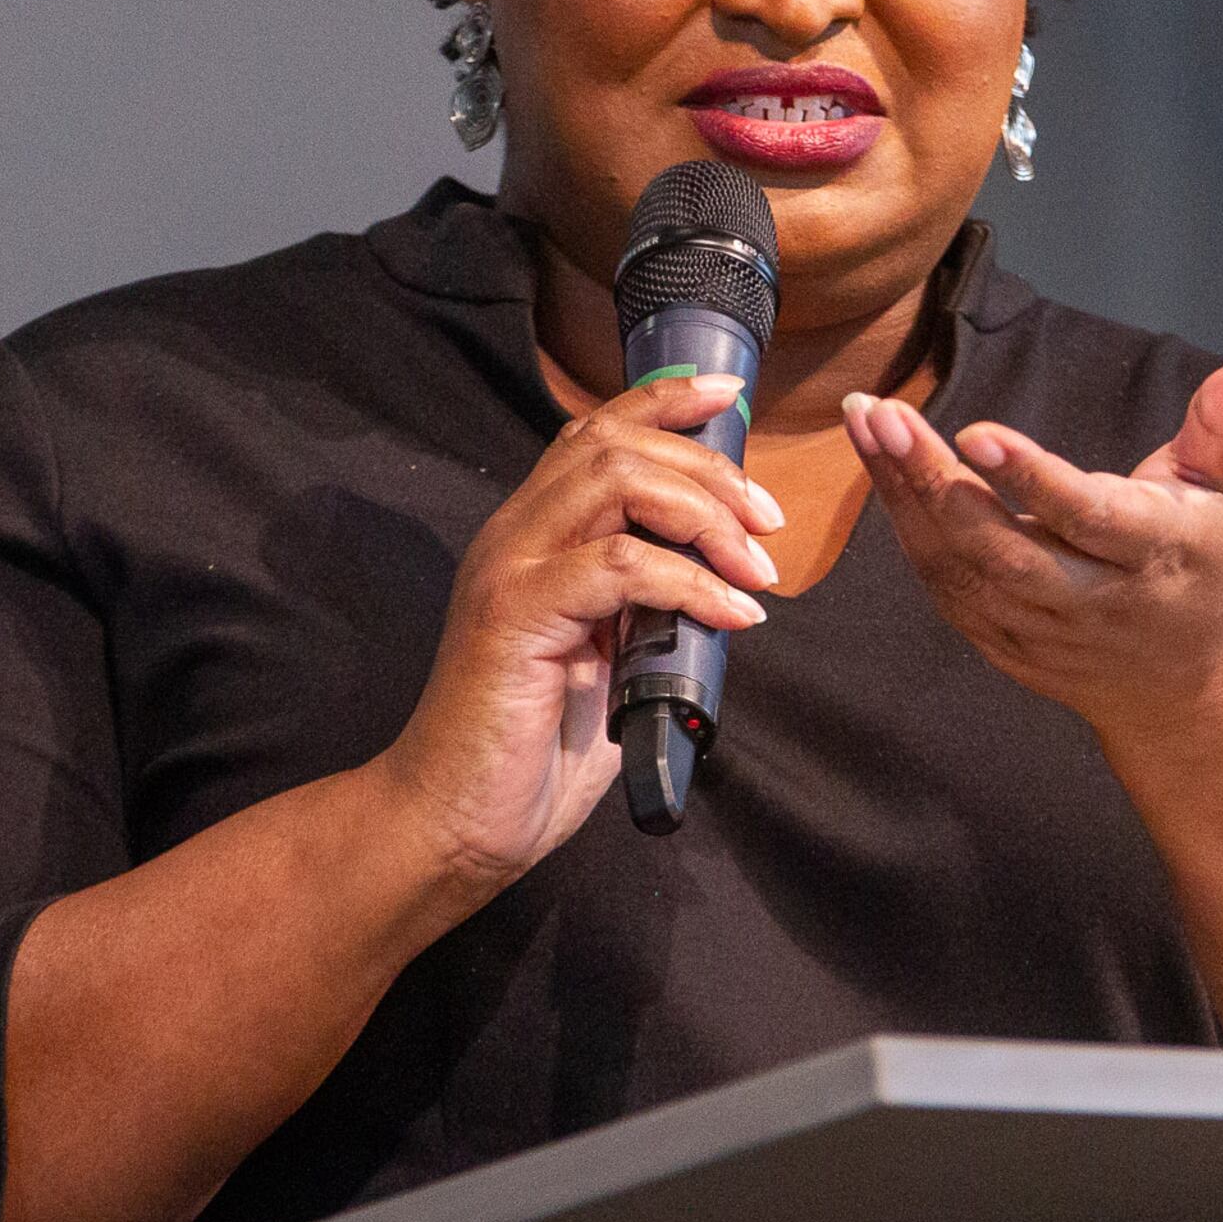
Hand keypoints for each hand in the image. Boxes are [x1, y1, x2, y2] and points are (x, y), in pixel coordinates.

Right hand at [377, 371, 781, 885]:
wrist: (454, 823)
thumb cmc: (531, 751)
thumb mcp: (606, 659)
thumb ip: (644, 609)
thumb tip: (722, 584)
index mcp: (532, 537)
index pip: (592, 434)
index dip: (661, 402)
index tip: (726, 398)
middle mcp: (513, 536)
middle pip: (615, 444)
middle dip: (707, 467)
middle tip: (768, 520)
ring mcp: (510, 570)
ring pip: (615, 483)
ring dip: (704, 513)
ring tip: (755, 568)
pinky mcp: (517, 615)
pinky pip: (619, 566)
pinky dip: (690, 583)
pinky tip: (732, 617)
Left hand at [846, 351, 1222, 741]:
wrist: (1194, 685)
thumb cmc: (1213, 561)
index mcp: (1157, 555)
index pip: (1087, 518)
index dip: (1031, 479)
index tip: (974, 431)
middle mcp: (1096, 603)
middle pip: (1004, 551)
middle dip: (937, 485)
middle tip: (885, 416)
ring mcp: (1044, 634)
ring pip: (962, 572)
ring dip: (906, 500)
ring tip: (867, 423)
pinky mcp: (1006, 648)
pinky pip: (947, 592)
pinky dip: (909, 534)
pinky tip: (882, 471)